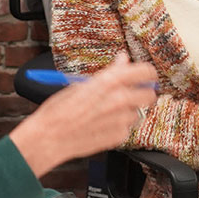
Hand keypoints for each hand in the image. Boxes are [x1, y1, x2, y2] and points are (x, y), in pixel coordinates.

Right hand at [10, 52, 157, 176]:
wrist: (49, 137)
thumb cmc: (60, 109)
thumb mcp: (81, 83)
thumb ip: (109, 72)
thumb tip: (123, 60)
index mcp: (110, 81)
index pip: (146, 72)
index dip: (147, 74)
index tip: (145, 76)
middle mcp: (120, 99)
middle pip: (150, 94)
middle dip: (143, 93)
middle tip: (132, 94)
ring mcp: (121, 120)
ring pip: (137, 112)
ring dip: (127, 112)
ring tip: (105, 113)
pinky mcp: (120, 136)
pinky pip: (127, 128)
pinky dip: (118, 126)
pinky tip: (101, 125)